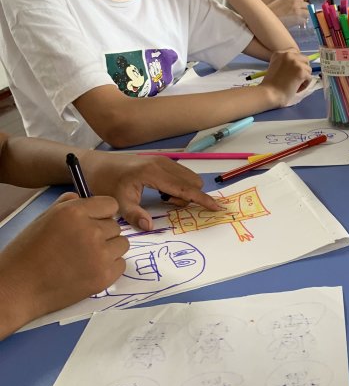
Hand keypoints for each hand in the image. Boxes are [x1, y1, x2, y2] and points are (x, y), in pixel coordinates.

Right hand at [0, 193, 126, 335]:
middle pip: (116, 226)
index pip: (110, 205)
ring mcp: (100, 255)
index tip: (93, 222)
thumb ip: (66, 204)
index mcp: (74, 212)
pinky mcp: (105, 276)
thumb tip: (81, 195)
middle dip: (103, 233)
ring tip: (86, 258)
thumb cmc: (27, 253)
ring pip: (122, 244)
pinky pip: (120, 264)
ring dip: (109, 249)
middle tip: (82, 245)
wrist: (19, 288)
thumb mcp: (43, 219)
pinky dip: (109, 267)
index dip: (102, 214)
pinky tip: (89, 270)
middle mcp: (90, 231)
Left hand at [80, 152, 223, 230]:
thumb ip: (134, 215)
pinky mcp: (162, 160)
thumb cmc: (105, 182)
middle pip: (193, 182)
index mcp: (154, 173)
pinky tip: (161, 191)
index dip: (202, 199)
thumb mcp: (117, 201)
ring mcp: (163, 159)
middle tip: (166, 204)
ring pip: (189, 177)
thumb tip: (150, 226)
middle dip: (189, 197)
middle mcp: (162, 163)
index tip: (217, 208)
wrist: (95, 164)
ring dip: (184, 191)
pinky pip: (182, 174)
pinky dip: (179, 186)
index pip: (185, 188)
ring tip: (162, 198)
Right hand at [259, 49, 312, 105]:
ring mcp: (295, 62)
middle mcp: (288, 55)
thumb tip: (298, 65)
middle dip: (303, 69)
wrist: (269, 93)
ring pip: (308, 69)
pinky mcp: (301, 71)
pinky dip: (304, 85)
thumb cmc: (270, 85)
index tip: (292, 72)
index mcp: (280, 53)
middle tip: (296, 78)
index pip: (296, 53)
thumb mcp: (276, 67)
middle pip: (305, 60)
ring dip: (304, 78)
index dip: (297, 63)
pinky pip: (309, 78)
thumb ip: (286, 63)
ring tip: (294, 85)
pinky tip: (295, 89)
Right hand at [268, 0, 307, 25]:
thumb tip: (296, 8)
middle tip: (301, 16)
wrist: (265, 20)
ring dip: (305, 17)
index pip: (302, 0)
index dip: (301, 6)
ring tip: (299, 21)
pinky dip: (302, 24)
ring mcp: (297, 10)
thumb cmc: (270, 13)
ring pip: (308, 13)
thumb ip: (288, 3)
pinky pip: (304, 21)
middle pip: (307, 6)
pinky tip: (296, 25)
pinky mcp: (298, 19)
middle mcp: (294, 2)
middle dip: (305, 11)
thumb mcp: (279, 3)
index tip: (299, 10)